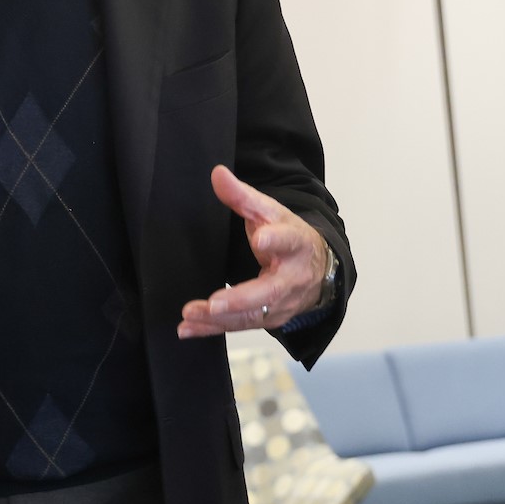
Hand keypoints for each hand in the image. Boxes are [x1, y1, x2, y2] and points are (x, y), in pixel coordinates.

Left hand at [178, 165, 328, 337]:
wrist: (317, 270)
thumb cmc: (288, 236)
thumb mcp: (270, 213)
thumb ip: (243, 197)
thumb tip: (216, 173)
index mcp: (296, 244)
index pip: (289, 240)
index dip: (276, 239)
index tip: (261, 237)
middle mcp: (292, 278)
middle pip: (269, 292)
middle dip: (241, 299)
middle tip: (215, 303)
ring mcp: (282, 304)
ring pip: (251, 315)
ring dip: (219, 319)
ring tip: (190, 315)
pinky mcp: (269, 319)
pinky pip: (239, 326)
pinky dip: (212, 329)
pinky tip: (187, 329)